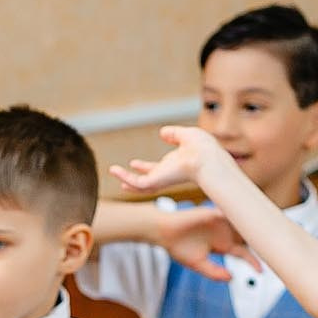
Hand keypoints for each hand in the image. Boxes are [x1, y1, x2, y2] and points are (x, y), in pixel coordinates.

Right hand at [111, 127, 235, 198]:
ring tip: (112, 171)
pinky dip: (124, 176)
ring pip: (139, 185)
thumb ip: (174, 133)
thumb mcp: (185, 135)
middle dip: (134, 179)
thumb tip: (162, 132)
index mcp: (174, 165)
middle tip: (122, 179)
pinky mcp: (156, 182)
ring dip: (125, 179)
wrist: (206, 158)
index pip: (156, 169)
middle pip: (147, 180)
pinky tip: (114, 169)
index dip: (144, 167)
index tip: (134, 163)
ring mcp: (161, 179)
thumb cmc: (202, 147)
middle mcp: (167, 174)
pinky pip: (136, 182)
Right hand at [127, 192, 260, 281]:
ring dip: (255, 226)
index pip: (243, 253)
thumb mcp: (198, 264)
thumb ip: (214, 272)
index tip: (261, 271)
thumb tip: (231, 278)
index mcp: (222, 244)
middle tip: (276, 247)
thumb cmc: (178, 247)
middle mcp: (225, 232)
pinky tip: (251, 218)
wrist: (164, 232)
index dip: (253, 261)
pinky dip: (241, 214)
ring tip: (269, 231)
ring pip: (243, 223)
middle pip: (248, 236)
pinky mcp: (215, 213)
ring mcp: (221, 221)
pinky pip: (231, 211)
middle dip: (261, 240)